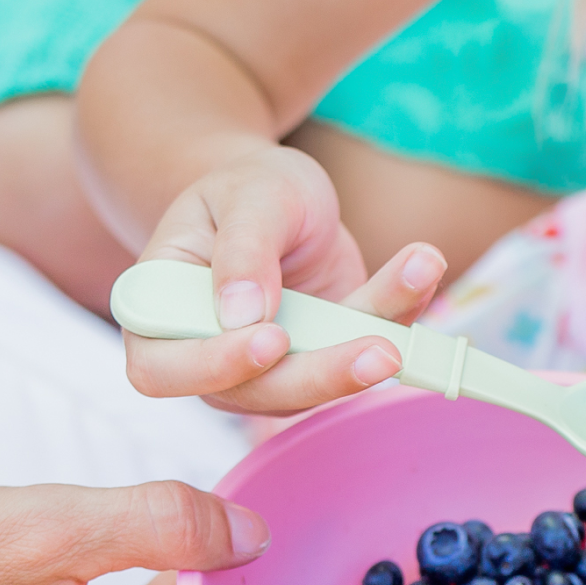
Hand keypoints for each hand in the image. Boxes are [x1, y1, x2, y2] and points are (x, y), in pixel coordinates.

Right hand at [122, 144, 447, 414]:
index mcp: (161, 314)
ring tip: (418, 276)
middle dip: (320, 375)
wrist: (275, 198)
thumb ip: (242, 249)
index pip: (164, 367)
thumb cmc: (243, 191)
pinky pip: (360, 349)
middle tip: (379, 350)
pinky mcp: (322, 362)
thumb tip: (242, 315)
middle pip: (254, 393)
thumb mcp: (245, 195)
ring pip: (315, 384)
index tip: (271, 339)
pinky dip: (399, 312)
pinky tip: (424, 267)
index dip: (215, 365)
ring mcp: (269, 370)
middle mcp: (208, 356)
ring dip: (370, 346)